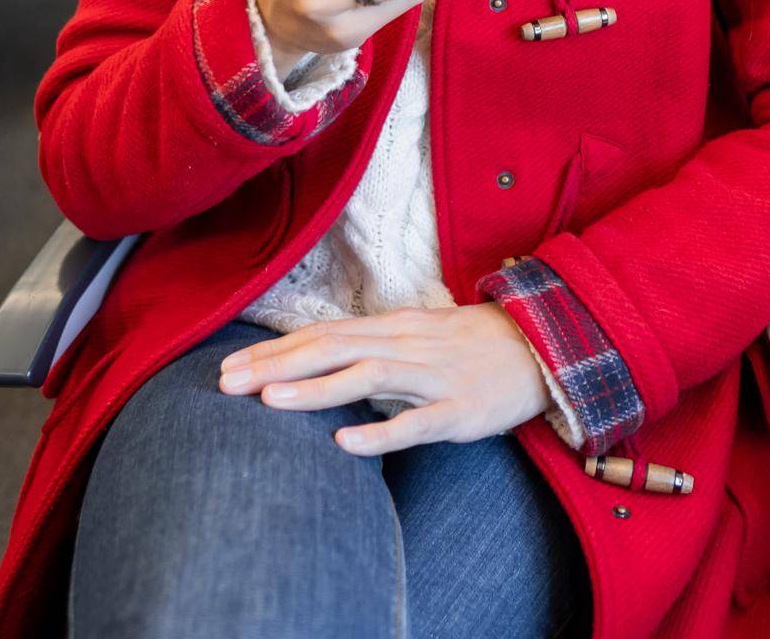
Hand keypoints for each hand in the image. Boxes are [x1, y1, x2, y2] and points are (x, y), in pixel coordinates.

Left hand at [216, 303, 552, 454]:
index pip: (324, 334)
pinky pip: (416, 423)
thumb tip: (321, 356)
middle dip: (277, 366)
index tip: (228, 365)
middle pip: (333, 349)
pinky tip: (345, 442)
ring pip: (367, 377)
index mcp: (395, 327)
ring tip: (269, 401)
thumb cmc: (473, 345)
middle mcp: (408, 344)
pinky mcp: (459, 410)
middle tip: (225, 383)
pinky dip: (379, 432)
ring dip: (315, 389)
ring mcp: (434, 376)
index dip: (275, 350)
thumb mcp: (419, 336)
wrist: (543, 348)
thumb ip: (374, 345)